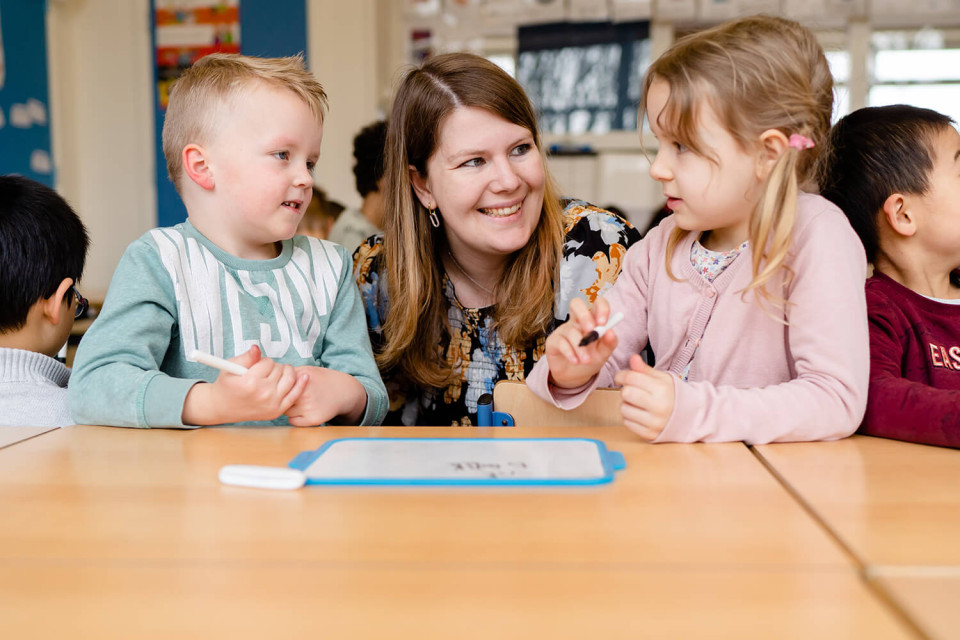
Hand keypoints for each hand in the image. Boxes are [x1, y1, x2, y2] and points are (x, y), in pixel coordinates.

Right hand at [182, 345, 307, 424]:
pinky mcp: (277, 410)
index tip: (257, 366)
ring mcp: (272, 404)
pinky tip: (304, 376)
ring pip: (290, 378)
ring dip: (286, 372)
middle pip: (280, 369)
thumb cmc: (227, 385)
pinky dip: (301, 384)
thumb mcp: (230, 367)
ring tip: (277, 373)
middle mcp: (263, 393)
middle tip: (265, 372)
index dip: (263, 362)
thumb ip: (246, 357)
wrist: (223, 407)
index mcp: (250, 382)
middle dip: (273, 367)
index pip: (268, 362)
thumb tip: (257, 347)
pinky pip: (295, 394)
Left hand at [285, 366, 367, 425]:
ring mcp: (309, 408)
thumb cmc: (322, 380)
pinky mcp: (313, 419)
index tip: (282, 388)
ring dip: (288, 408)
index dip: (279, 387)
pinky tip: (302, 411)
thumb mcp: (307, 370)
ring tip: (300, 403)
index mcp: (301, 379)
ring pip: (285, 411)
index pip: (278, 385)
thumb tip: (271, 377)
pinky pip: (293, 421)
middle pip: (280, 399)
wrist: (343, 391)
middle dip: (283, 398)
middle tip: (291, 396)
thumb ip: (290, 373)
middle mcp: (304, 394)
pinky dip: (295, 418)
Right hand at [545, 297, 618, 388]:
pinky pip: (560, 342)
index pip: (597, 304)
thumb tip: (611, 332)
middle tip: (591, 330)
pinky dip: (570, 353)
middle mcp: (577, 321)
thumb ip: (609, 343)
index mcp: (592, 319)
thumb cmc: (590, 358)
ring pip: (571, 331)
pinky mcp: (553, 341)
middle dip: (584, 315)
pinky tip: (576, 361)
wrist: (575, 375)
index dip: (601, 308)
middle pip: (576, 304)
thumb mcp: (604, 353)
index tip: (604, 322)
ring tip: (587, 360)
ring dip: (580, 347)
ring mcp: (564, 330)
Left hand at [614, 354, 674, 441]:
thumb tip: (632, 358)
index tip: (621, 377)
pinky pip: (627, 423)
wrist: (691, 416)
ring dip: (626, 404)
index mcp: (662, 389)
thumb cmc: (672, 394)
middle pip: (626, 393)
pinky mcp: (650, 434)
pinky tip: (639, 413)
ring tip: (637, 403)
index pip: (631, 378)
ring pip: (624, 409)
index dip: (621, 375)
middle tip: (632, 390)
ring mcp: (654, 422)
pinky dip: (629, 417)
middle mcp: (659, 406)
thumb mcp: (662, 378)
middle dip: (626, 390)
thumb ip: (645, 369)